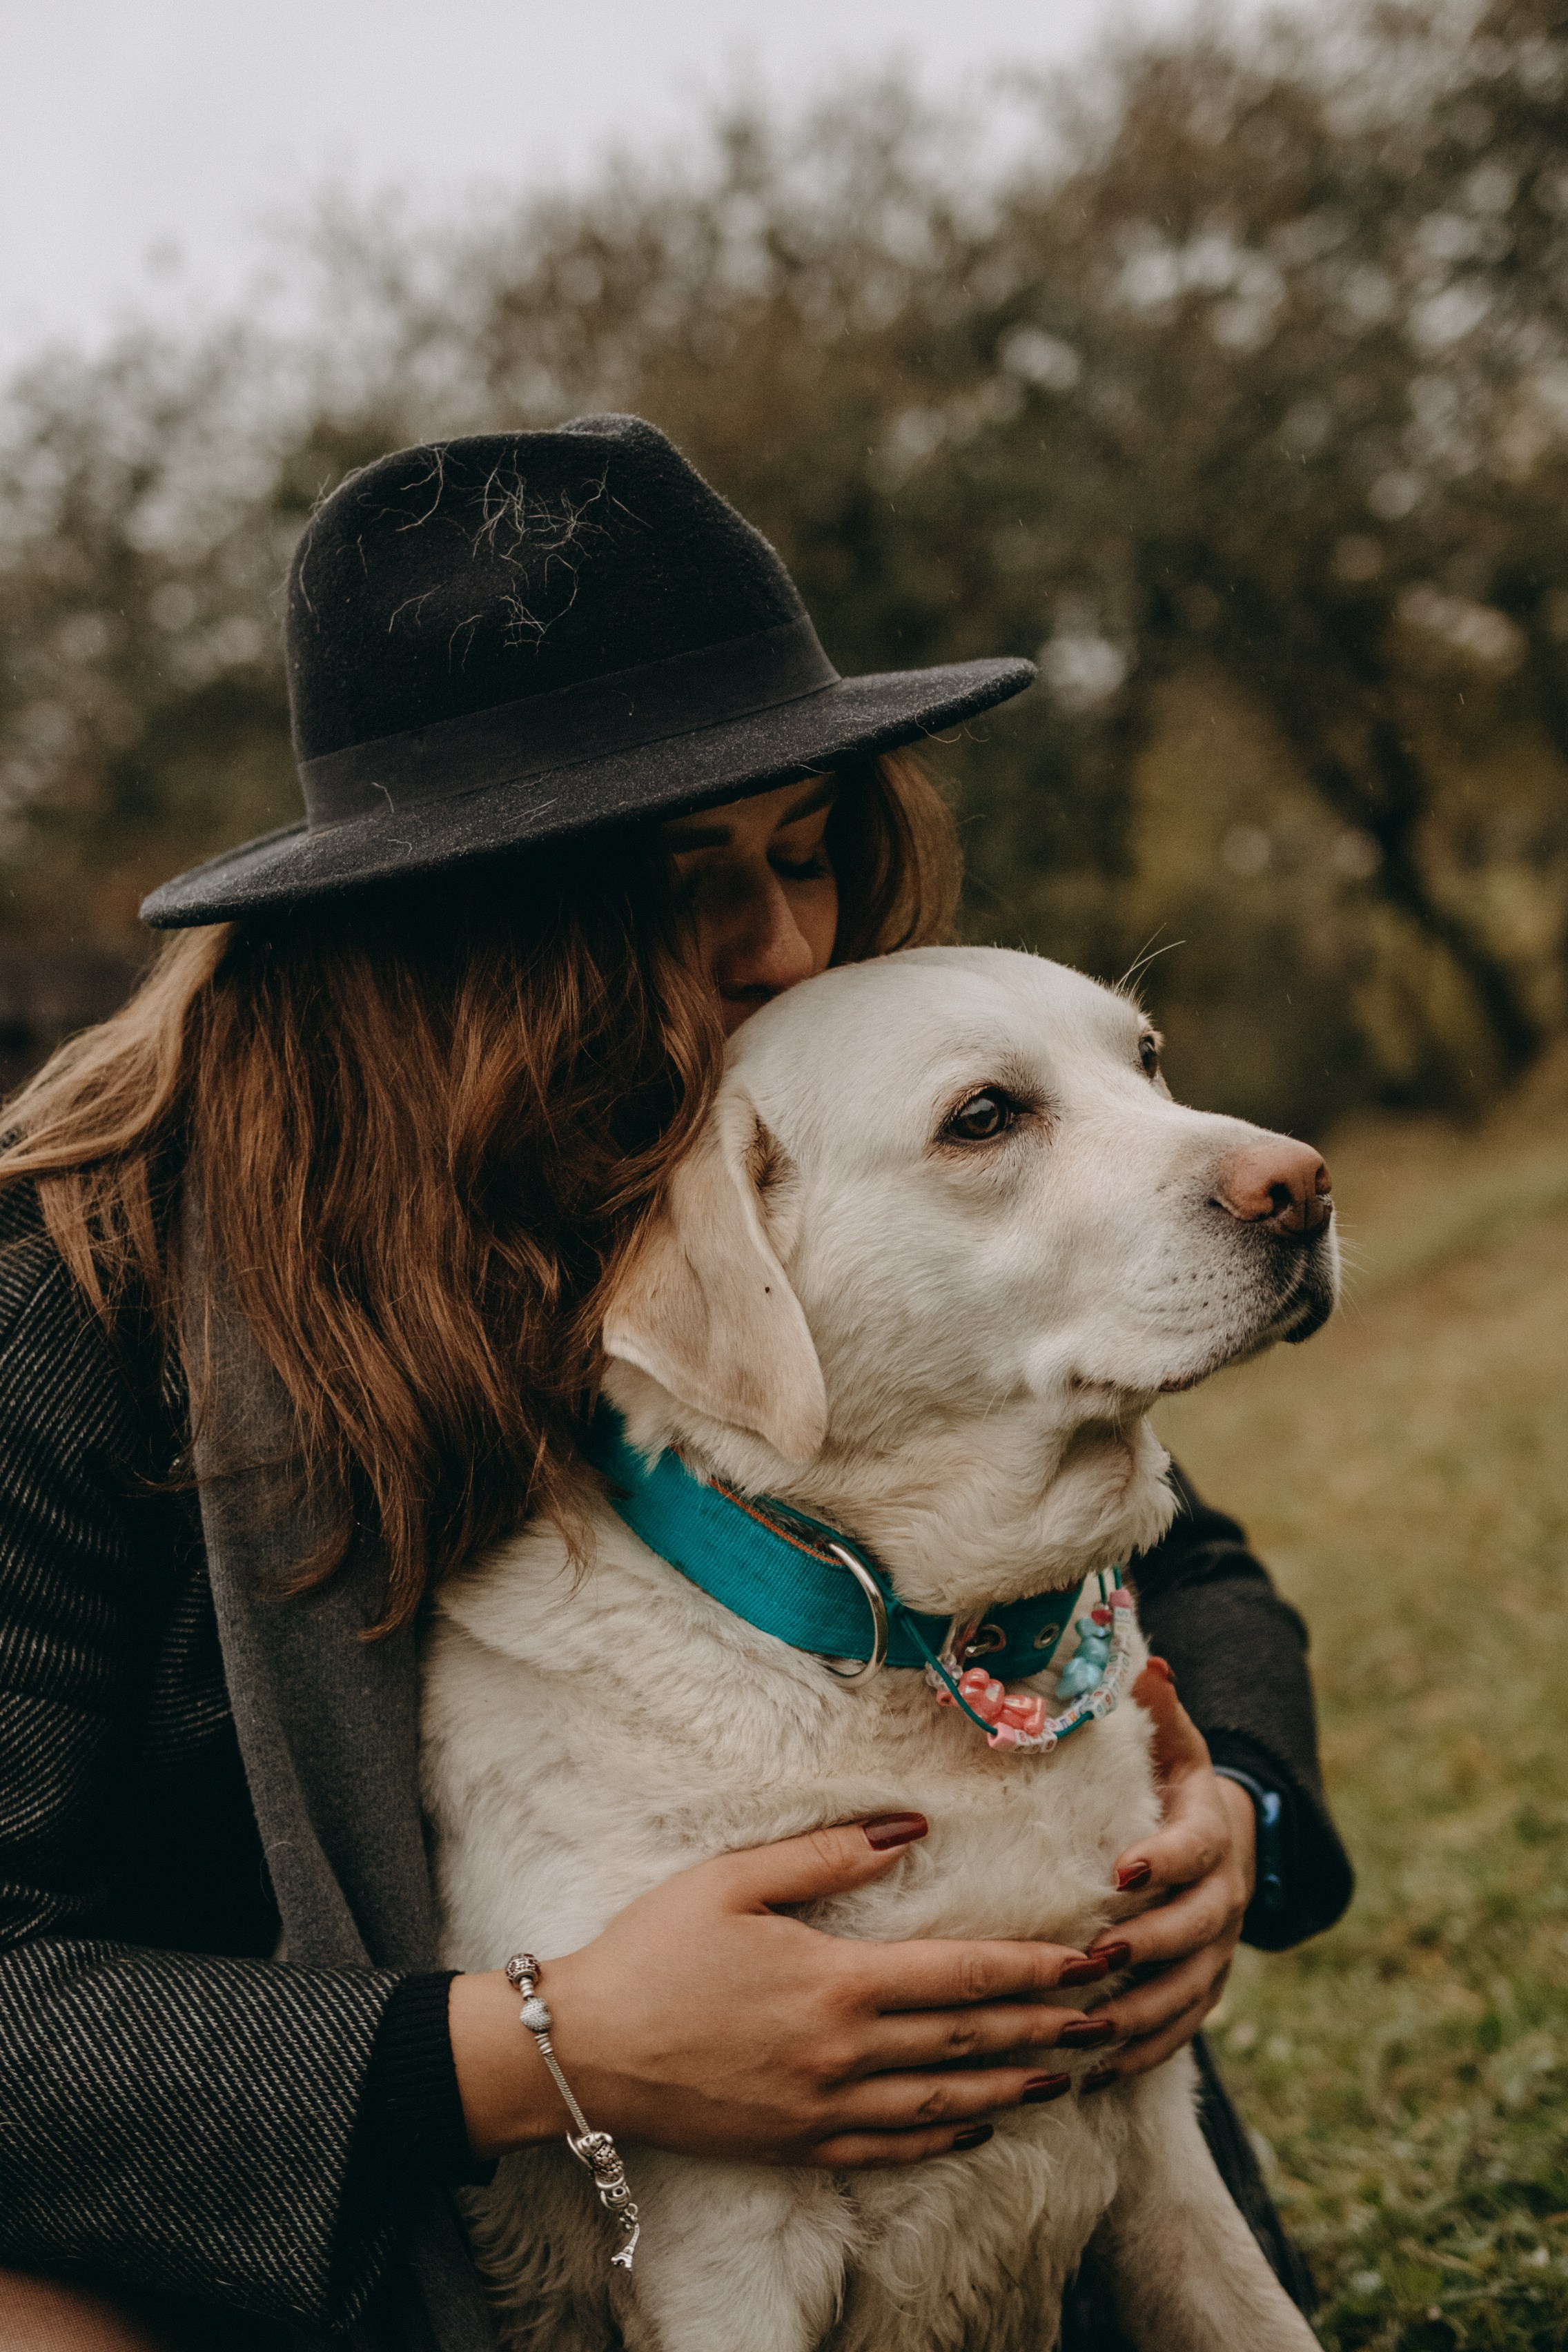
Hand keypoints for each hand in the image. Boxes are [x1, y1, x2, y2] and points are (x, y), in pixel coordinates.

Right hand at [451, 1815, 1117, 2167]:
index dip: (1032, 1969)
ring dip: (1012, 2086)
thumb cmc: (653, 1951)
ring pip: (943, 2102)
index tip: (1087, 1960)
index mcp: (838, 1981)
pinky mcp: (796, 2142)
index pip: (963, 1973)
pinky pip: (890, 2149)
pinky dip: (945, 2139)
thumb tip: (910, 1827)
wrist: (584, 2051)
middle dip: (1044, 2028)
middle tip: (1106, 2019)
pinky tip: (978, 2126)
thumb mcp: (734, 1880)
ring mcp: (824, 2107)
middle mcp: (845, 2053)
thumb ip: (828, 1853)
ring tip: (1067, 2075)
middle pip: (968, 2039)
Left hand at [1087, 1660, 1256, 2076]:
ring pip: (1189, 1991)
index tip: (1120, 1872)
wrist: (1222, 1835)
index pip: (1196, 1848)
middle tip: (1094, 1958)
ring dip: (1141, 2014)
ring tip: (1088, 2029)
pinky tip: (1092, 2073)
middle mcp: (1223, 1896)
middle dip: (1147, 1947)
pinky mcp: (1203, 1986)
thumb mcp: (1171, 1739)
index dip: (1164, 1861)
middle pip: (1196, 1930)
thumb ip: (1156, 1706)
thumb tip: (1148, 1662)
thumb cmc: (1173, 1779)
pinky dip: (1142, 2052)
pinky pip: (1181, 2029)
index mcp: (1211, 1831)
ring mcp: (1218, 1949)